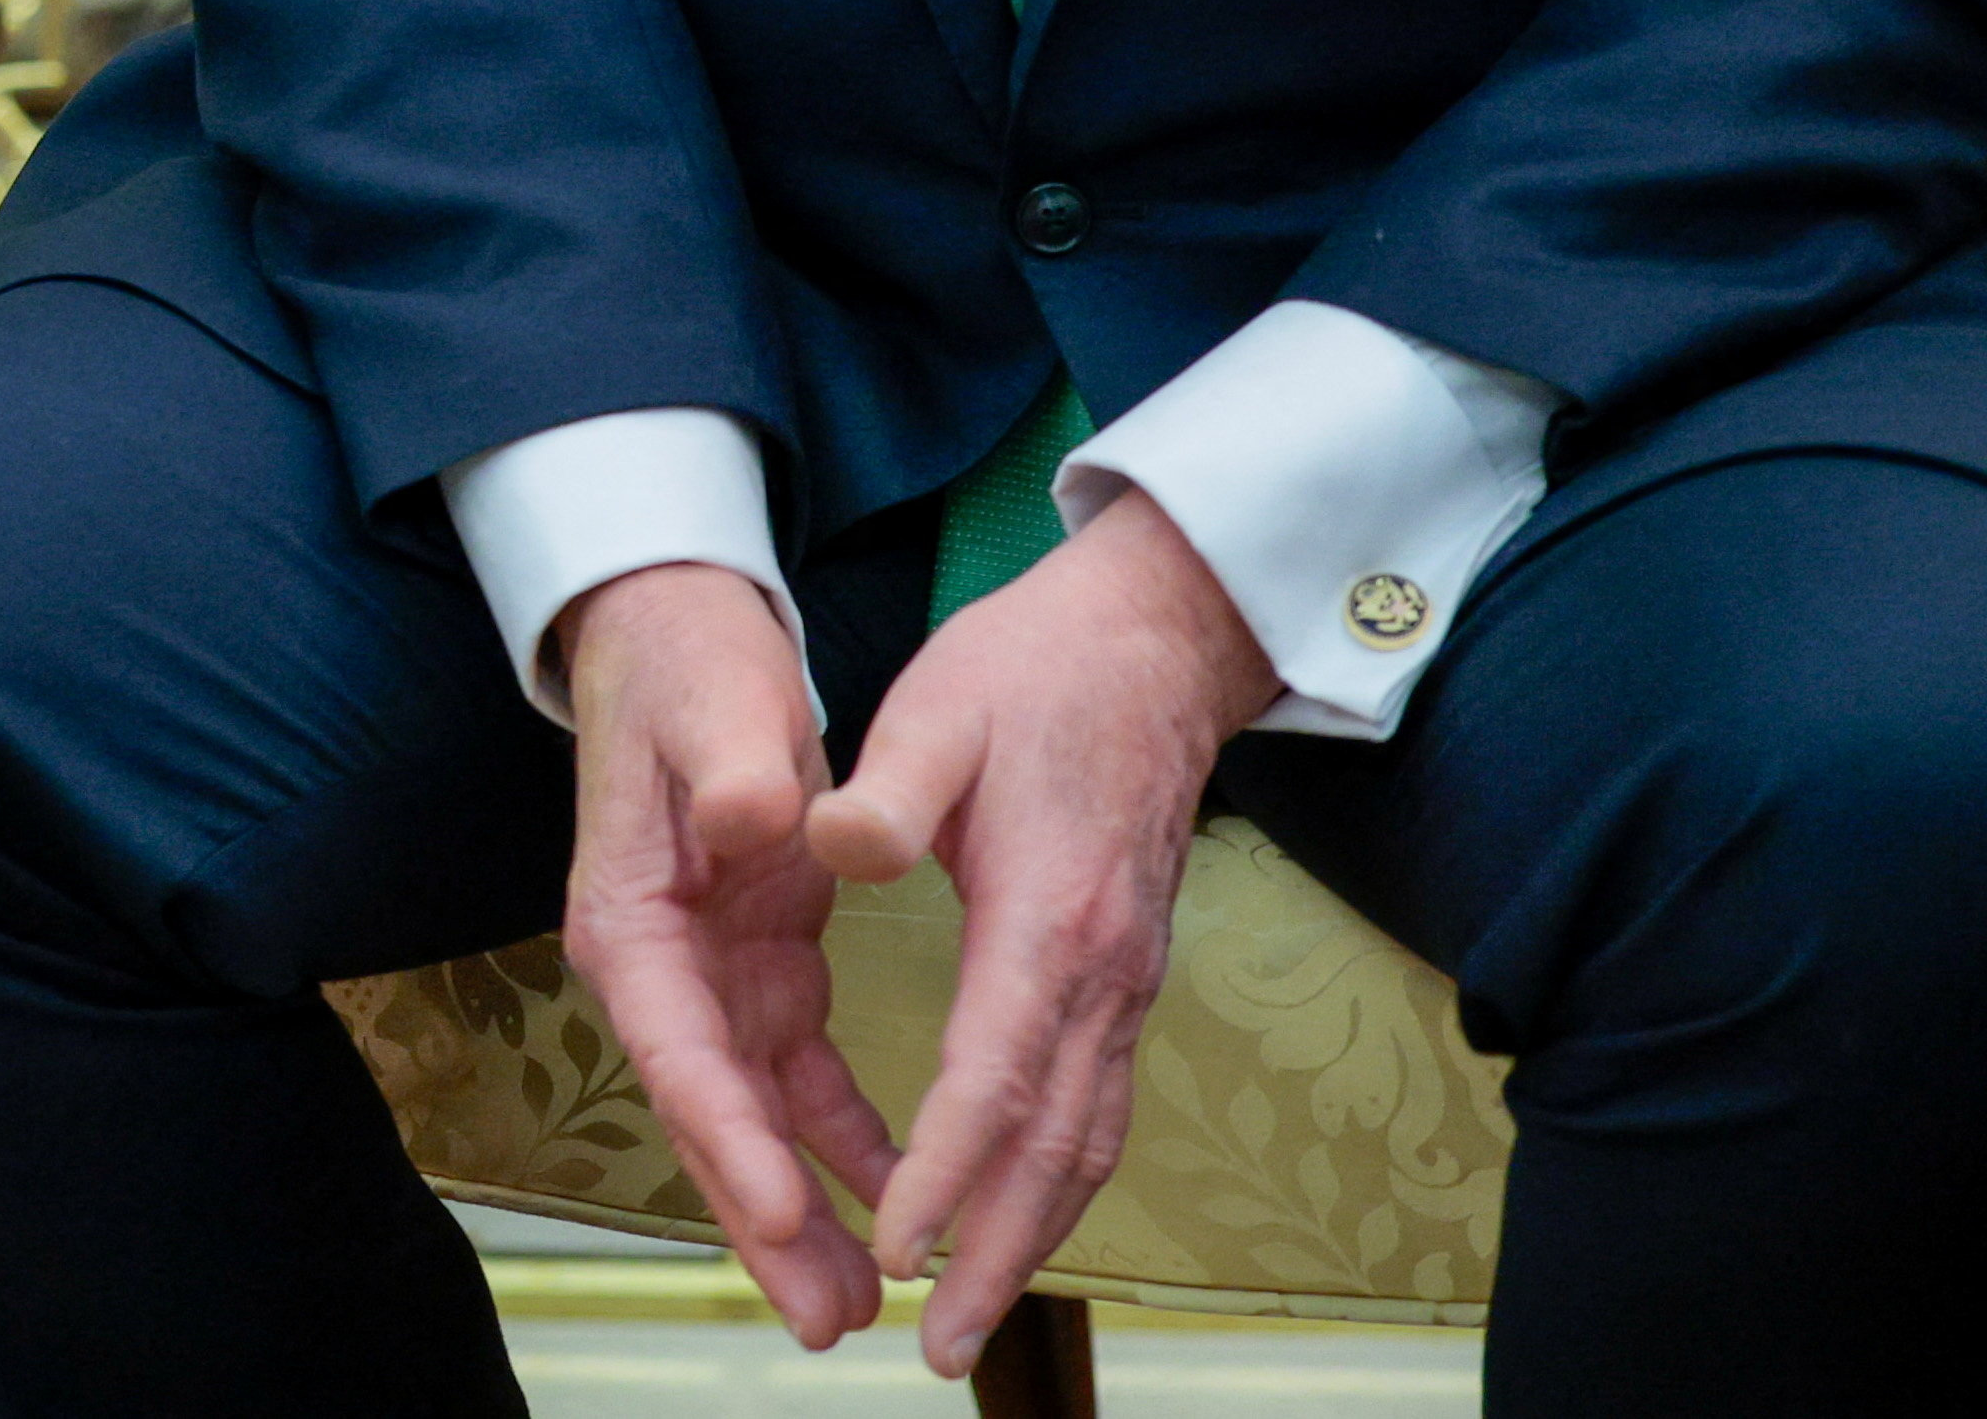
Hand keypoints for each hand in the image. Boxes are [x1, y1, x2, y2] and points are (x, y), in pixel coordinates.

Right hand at [556, 563, 893, 1346]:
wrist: (681, 635)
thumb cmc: (690, 668)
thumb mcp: (715, 705)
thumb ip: (733, 771)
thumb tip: (751, 821)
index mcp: (634, 919)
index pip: (682, 1050)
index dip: (732, 1138)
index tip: (789, 1209)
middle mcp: (661, 968)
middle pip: (713, 1118)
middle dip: (766, 1221)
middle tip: (828, 1314)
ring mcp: (711, 975)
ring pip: (757, 1120)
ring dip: (805, 1209)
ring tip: (861, 1303)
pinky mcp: (760, 966)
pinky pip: (801, 1079)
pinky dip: (846, 1139)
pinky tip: (894, 1195)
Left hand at [802, 494, 1281, 1372]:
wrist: (1155, 642)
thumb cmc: (1033, 670)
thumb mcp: (937, 706)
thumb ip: (883, 785)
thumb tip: (830, 840)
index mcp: (1048, 914)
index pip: (997, 1074)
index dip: (948, 1169)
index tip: (899, 1243)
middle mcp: (1103, 970)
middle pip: (1058, 1145)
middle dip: (999, 1253)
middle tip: (940, 1344)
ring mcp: (1127, 981)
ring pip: (1090, 1142)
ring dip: (1034, 1237)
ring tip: (972, 1318)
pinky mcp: (1126, 976)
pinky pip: (1098, 1107)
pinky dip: (1056, 1180)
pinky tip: (1013, 1218)